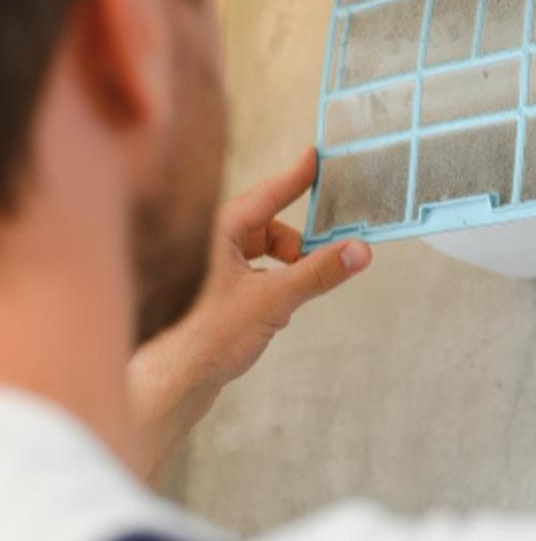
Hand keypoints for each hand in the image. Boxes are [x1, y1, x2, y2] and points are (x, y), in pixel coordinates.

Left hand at [127, 147, 371, 482]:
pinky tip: (278, 307)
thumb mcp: (274, 300)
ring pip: (260, 251)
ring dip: (286, 265)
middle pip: (266, 225)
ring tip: (299, 289)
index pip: (266, 193)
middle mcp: (208, 243)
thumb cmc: (207, 337)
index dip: (295, 176)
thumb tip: (359, 251)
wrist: (171, 384)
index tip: (315, 156)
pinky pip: (252, 271)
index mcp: (216, 231)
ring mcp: (207, 268)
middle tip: (327, 249)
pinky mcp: (210, 292)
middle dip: (297, 240)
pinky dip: (272, 281)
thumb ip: (319, 272)